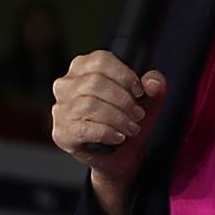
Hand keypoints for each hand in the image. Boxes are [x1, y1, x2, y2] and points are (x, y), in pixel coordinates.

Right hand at [51, 52, 165, 189]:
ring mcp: (60, 110)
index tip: (139, 92)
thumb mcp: (148, 99)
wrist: (121, 155)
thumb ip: (155, 85)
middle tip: (138, 115)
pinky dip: (106, 132)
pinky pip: (83, 129)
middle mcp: (65, 86)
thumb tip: (152, 83)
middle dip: (123, 100)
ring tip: (131, 127)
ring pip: (88, 105)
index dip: (124, 76)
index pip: (100, 60)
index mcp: (82, 68)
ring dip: (117, 118)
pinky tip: (118, 137)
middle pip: (94, 82)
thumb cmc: (128, 119)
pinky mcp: (61, 133)